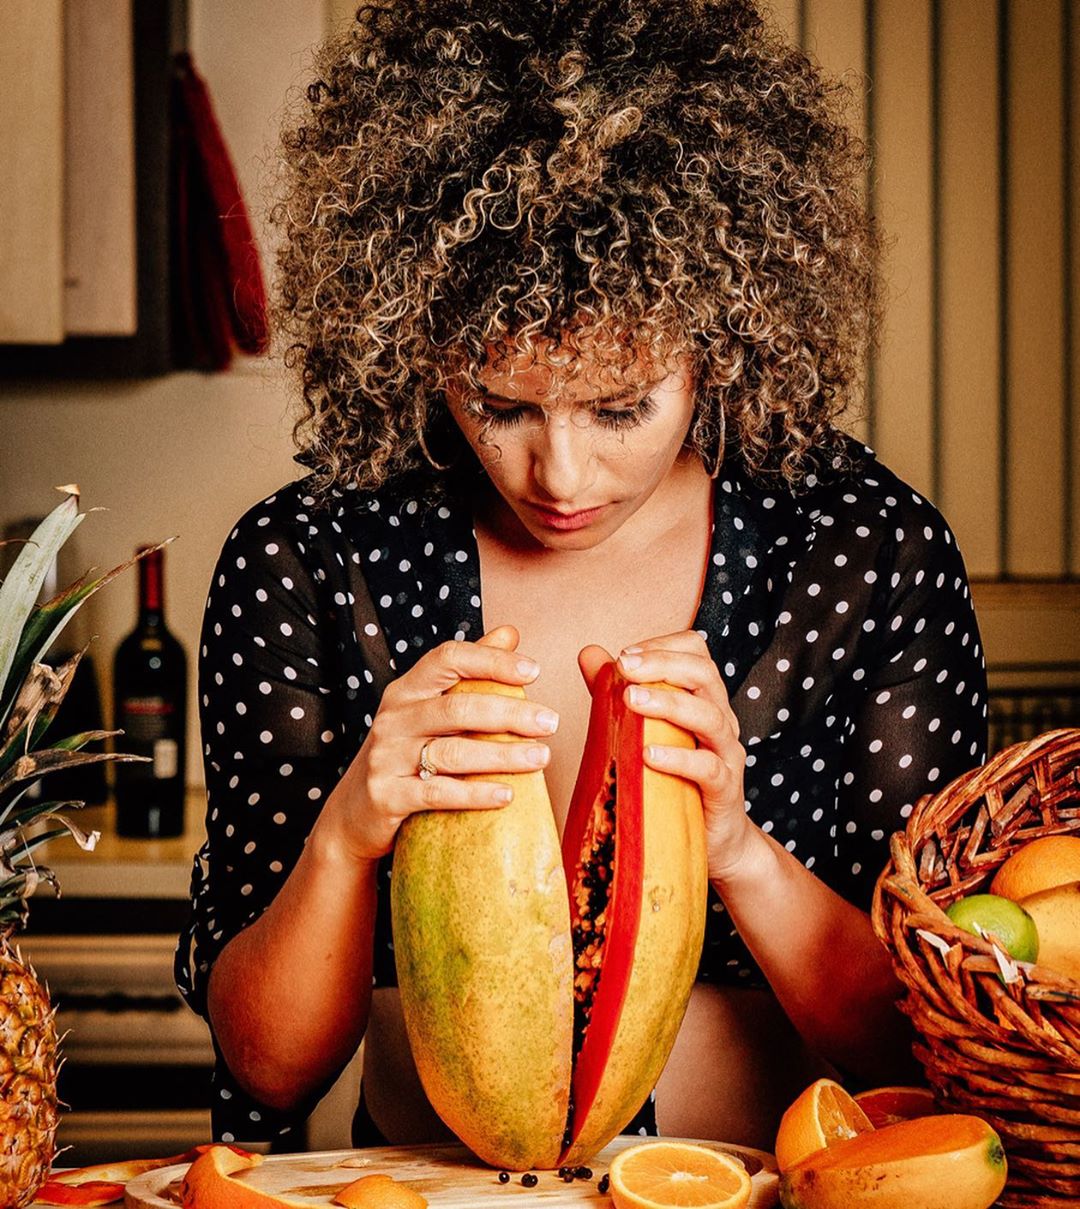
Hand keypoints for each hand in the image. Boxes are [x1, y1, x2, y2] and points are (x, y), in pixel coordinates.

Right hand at [317, 625, 558, 862]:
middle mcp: (394, 719)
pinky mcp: (387, 796)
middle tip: (550, 722)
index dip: (492, 661)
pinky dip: (476, 795)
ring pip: (452, 753)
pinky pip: (438, 793)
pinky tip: (508, 795)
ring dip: (502, 756)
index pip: (448, 659)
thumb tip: (509, 633)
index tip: (533, 671)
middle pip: (458, 707)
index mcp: (407, 691)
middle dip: (510, 713)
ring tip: (541, 758)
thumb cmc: (405, 754)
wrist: (356, 812)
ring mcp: (387, 758)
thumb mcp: (428, 709)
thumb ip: (469, 672)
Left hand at [578, 632, 754, 882]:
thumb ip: (615, 692)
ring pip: (709, 716)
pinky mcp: (725, 790)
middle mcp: (720, 719)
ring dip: (668, 704)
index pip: (696, 652)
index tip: (625, 656)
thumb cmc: (676, 781)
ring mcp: (726, 754)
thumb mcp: (644, 732)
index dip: (662, 646)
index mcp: (702, 699)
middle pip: (704, 674)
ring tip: (631, 701)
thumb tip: (588, 653)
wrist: (716, 840)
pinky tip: (649, 755)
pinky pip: (708, 769)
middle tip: (624, 667)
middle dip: (662, 664)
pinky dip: (679, 759)